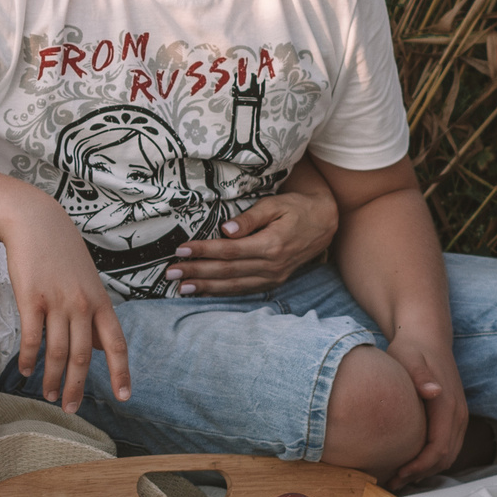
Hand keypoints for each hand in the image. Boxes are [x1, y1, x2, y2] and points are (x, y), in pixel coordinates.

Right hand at [0, 205, 129, 416]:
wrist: (35, 222)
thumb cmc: (62, 253)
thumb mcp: (88, 281)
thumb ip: (95, 314)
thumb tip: (101, 347)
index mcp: (101, 301)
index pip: (116, 344)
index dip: (121, 372)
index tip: (124, 397)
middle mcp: (83, 304)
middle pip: (83, 356)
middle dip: (78, 387)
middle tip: (72, 409)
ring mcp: (57, 302)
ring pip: (57, 352)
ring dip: (52, 378)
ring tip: (48, 395)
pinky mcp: (31, 299)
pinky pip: (32, 339)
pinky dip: (29, 360)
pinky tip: (26, 371)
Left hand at [164, 190, 337, 295]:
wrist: (325, 223)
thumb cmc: (296, 209)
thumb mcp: (275, 204)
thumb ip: (250, 218)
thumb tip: (226, 230)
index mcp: (271, 245)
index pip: (229, 251)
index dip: (203, 251)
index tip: (180, 250)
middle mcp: (272, 265)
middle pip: (227, 271)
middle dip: (196, 272)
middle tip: (171, 272)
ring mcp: (273, 277)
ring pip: (234, 285)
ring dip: (206, 287)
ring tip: (181, 287)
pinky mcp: (273, 282)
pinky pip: (244, 290)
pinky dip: (222, 292)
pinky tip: (204, 292)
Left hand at [384, 331, 466, 484]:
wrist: (426, 336)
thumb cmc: (411, 348)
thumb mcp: (409, 358)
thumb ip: (420, 376)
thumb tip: (435, 392)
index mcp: (447, 405)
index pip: (439, 448)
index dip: (419, 466)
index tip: (397, 474)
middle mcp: (458, 414)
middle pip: (445, 457)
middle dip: (421, 474)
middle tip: (392, 482)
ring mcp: (458, 415)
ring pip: (448, 454)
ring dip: (427, 470)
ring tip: (398, 477)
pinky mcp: (453, 416)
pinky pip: (447, 445)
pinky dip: (431, 459)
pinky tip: (408, 461)